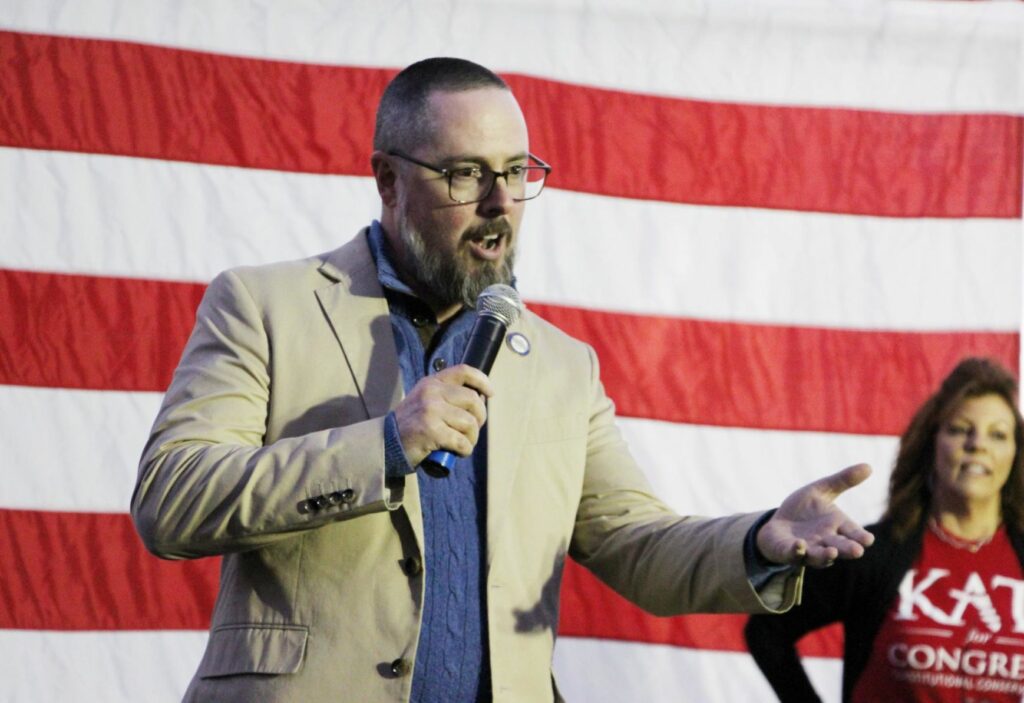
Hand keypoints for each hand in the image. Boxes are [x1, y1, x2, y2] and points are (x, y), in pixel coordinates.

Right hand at [393, 364, 492, 466]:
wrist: (386, 442)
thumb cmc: (411, 424)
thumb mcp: (425, 400)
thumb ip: (447, 395)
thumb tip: (480, 399)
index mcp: (432, 382)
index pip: (463, 372)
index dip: (482, 381)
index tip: (490, 393)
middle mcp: (431, 393)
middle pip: (473, 400)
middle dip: (480, 418)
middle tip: (473, 430)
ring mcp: (431, 411)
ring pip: (470, 423)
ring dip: (472, 438)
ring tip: (464, 444)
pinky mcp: (431, 431)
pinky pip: (461, 441)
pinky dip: (465, 450)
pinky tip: (459, 452)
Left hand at [756, 463, 873, 567]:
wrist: (779, 523)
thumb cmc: (804, 509)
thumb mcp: (821, 490)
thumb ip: (843, 481)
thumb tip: (869, 466)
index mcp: (837, 526)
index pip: (853, 533)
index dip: (860, 537)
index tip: (868, 539)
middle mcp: (826, 541)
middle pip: (840, 547)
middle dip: (848, 549)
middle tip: (857, 551)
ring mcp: (808, 549)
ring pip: (819, 556)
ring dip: (825, 555)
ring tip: (832, 553)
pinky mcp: (789, 552)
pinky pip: (794, 554)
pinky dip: (797, 551)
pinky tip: (799, 545)